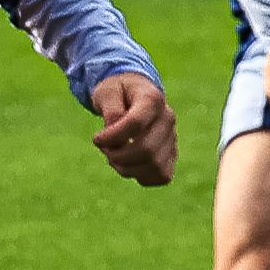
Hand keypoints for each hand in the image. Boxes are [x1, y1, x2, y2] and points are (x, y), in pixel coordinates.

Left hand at [83, 71, 176, 188]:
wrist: (134, 94)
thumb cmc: (118, 92)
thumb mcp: (107, 92)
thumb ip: (110, 109)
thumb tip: (115, 132)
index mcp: (153, 99)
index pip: (136, 123)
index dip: (112, 136)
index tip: (97, 138)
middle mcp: (168, 119)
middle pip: (147, 148)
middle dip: (118, 156)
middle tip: (105, 149)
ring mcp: (173, 138)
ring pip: (155, 166)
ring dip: (127, 169)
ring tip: (114, 159)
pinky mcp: (172, 154)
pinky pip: (162, 176)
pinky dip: (141, 176)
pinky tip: (128, 166)